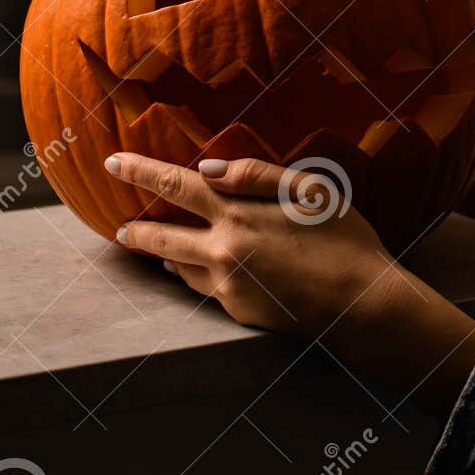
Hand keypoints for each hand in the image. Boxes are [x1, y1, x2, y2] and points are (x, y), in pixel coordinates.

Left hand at [105, 153, 398, 336]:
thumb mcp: (311, 191)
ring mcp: (227, 288)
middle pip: (160, 239)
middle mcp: (223, 254)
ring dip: (167, 258)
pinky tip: (210, 270)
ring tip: (161, 250)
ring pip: (181, 269)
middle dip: (136, 231)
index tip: (111, 162)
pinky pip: (208, 289)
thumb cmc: (345, 241)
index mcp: (238, 216)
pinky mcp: (238, 313)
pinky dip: (201, 275)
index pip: (174, 186)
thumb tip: (207, 169)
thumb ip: (256, 175)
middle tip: (120, 228)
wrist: (363, 307)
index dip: (139, 171)